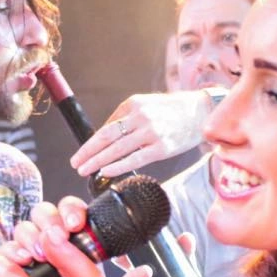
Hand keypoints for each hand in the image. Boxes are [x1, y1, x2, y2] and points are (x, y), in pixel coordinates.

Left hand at [70, 90, 211, 176]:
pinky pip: (136, 159)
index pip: (106, 127)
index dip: (90, 143)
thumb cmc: (171, 111)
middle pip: (107, 137)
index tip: (79, 154)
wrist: (201, 112)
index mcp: (133, 105)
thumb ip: (126, 119)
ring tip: (85, 170)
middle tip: (75, 163)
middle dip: (88, 152)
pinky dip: (118, 165)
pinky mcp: (162, 147)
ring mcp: (151, 133)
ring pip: (118, 149)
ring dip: (98, 161)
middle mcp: (140, 117)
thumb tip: (104, 137)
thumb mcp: (146, 106)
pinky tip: (106, 171)